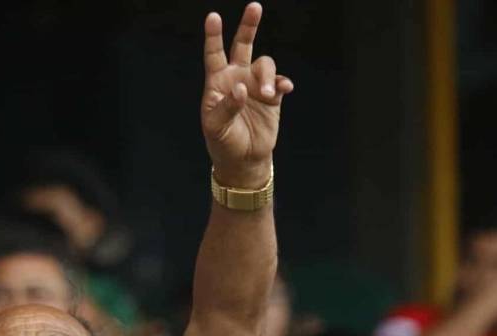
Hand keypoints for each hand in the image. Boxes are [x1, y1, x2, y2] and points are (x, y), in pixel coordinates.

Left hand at [201, 3, 293, 186]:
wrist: (244, 159)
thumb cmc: (223, 142)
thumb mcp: (216, 127)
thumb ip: (227, 106)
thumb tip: (240, 88)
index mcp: (217, 83)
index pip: (214, 54)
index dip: (213, 36)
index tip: (213, 17)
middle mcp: (237, 78)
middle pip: (243, 45)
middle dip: (249, 26)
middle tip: (254, 7)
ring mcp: (255, 85)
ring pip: (265, 65)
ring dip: (267, 76)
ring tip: (266, 95)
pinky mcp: (272, 96)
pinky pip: (280, 81)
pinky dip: (282, 82)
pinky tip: (283, 89)